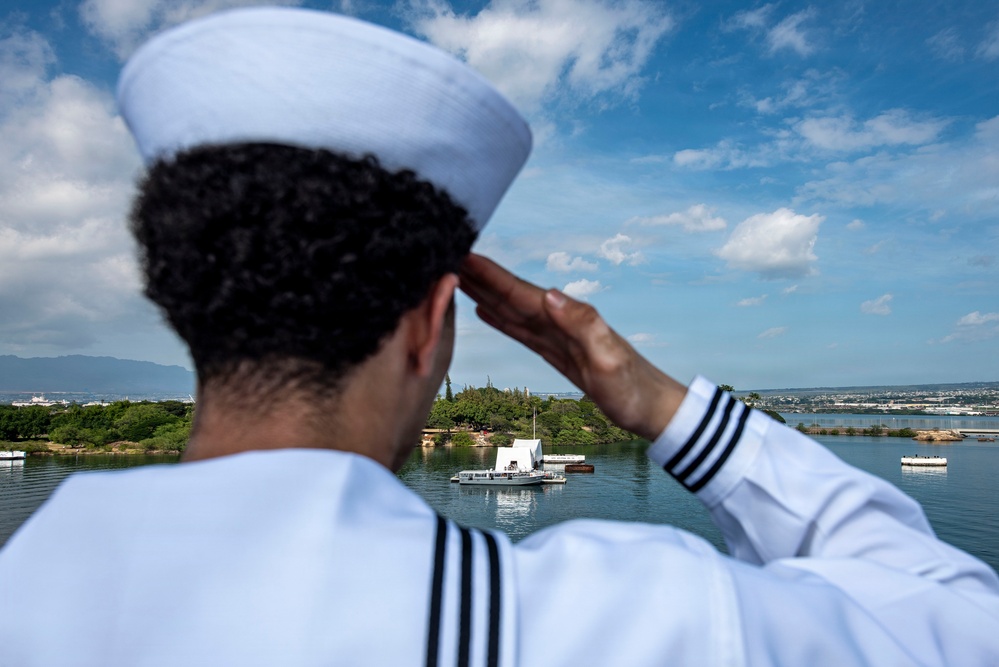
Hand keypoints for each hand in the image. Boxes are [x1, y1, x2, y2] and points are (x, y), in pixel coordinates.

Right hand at [459, 254, 686, 440]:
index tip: (464, 255)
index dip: (492, 276)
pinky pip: (522, 330)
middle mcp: (560, 321)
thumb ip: (583, 324)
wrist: (652, 408)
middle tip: (445, 257)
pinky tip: (485, 309)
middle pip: (512, 295)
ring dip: (485, 293)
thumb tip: (550, 294)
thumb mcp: (609, 359)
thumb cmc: (633, 388)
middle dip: (480, 277)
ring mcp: (558, 336)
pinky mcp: (558, 352)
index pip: (522, 293)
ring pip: (513, 309)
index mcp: (568, 319)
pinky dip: (501, 317)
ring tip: (456, 277)